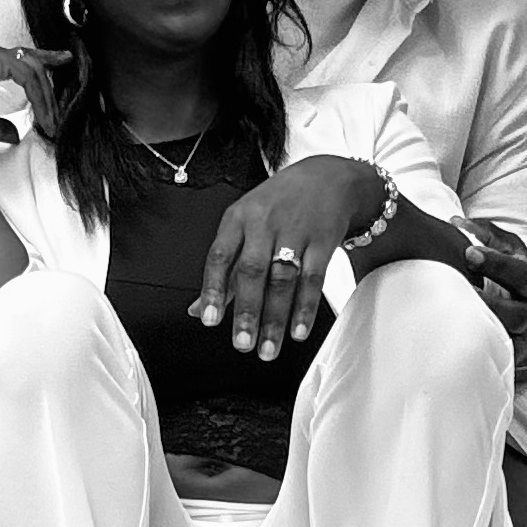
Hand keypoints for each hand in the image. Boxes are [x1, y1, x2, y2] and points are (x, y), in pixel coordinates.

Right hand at [0, 41, 72, 141]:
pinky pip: (26, 74)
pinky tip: (44, 114)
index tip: (61, 65)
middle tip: (64, 103)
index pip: (19, 60)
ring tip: (52, 122)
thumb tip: (14, 134)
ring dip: (46, 97)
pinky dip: (39, 96)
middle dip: (52, 80)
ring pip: (32, 69)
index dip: (43, 63)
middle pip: (31, 61)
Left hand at [188, 156, 380, 360]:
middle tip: (242, 344)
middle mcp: (264, 223)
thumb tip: (198, 309)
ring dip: (275, 319)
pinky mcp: (323, 240)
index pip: (220, 256)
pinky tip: (298, 331)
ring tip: (267, 349)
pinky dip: (305, 307)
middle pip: (253, 271)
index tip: (209, 320)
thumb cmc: (279, 204)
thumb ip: (225, 270)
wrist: (328, 177)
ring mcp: (295, 231)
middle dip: (247, 311)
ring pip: (282, 279)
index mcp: (237, 219)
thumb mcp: (244, 225)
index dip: (213, 289)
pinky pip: (313, 278)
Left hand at [457, 217, 526, 375]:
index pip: (520, 274)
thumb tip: (456, 223)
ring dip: (476, 329)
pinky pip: (491, 358)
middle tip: (453, 287)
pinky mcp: (507, 359)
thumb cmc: (513, 271)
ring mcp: (520, 339)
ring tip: (445, 315)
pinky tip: (445, 339)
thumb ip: (486, 233)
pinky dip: (471, 351)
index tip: (469, 252)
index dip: (496, 264)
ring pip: (502, 340)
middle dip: (486, 302)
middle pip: (515, 314)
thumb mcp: (508, 248)